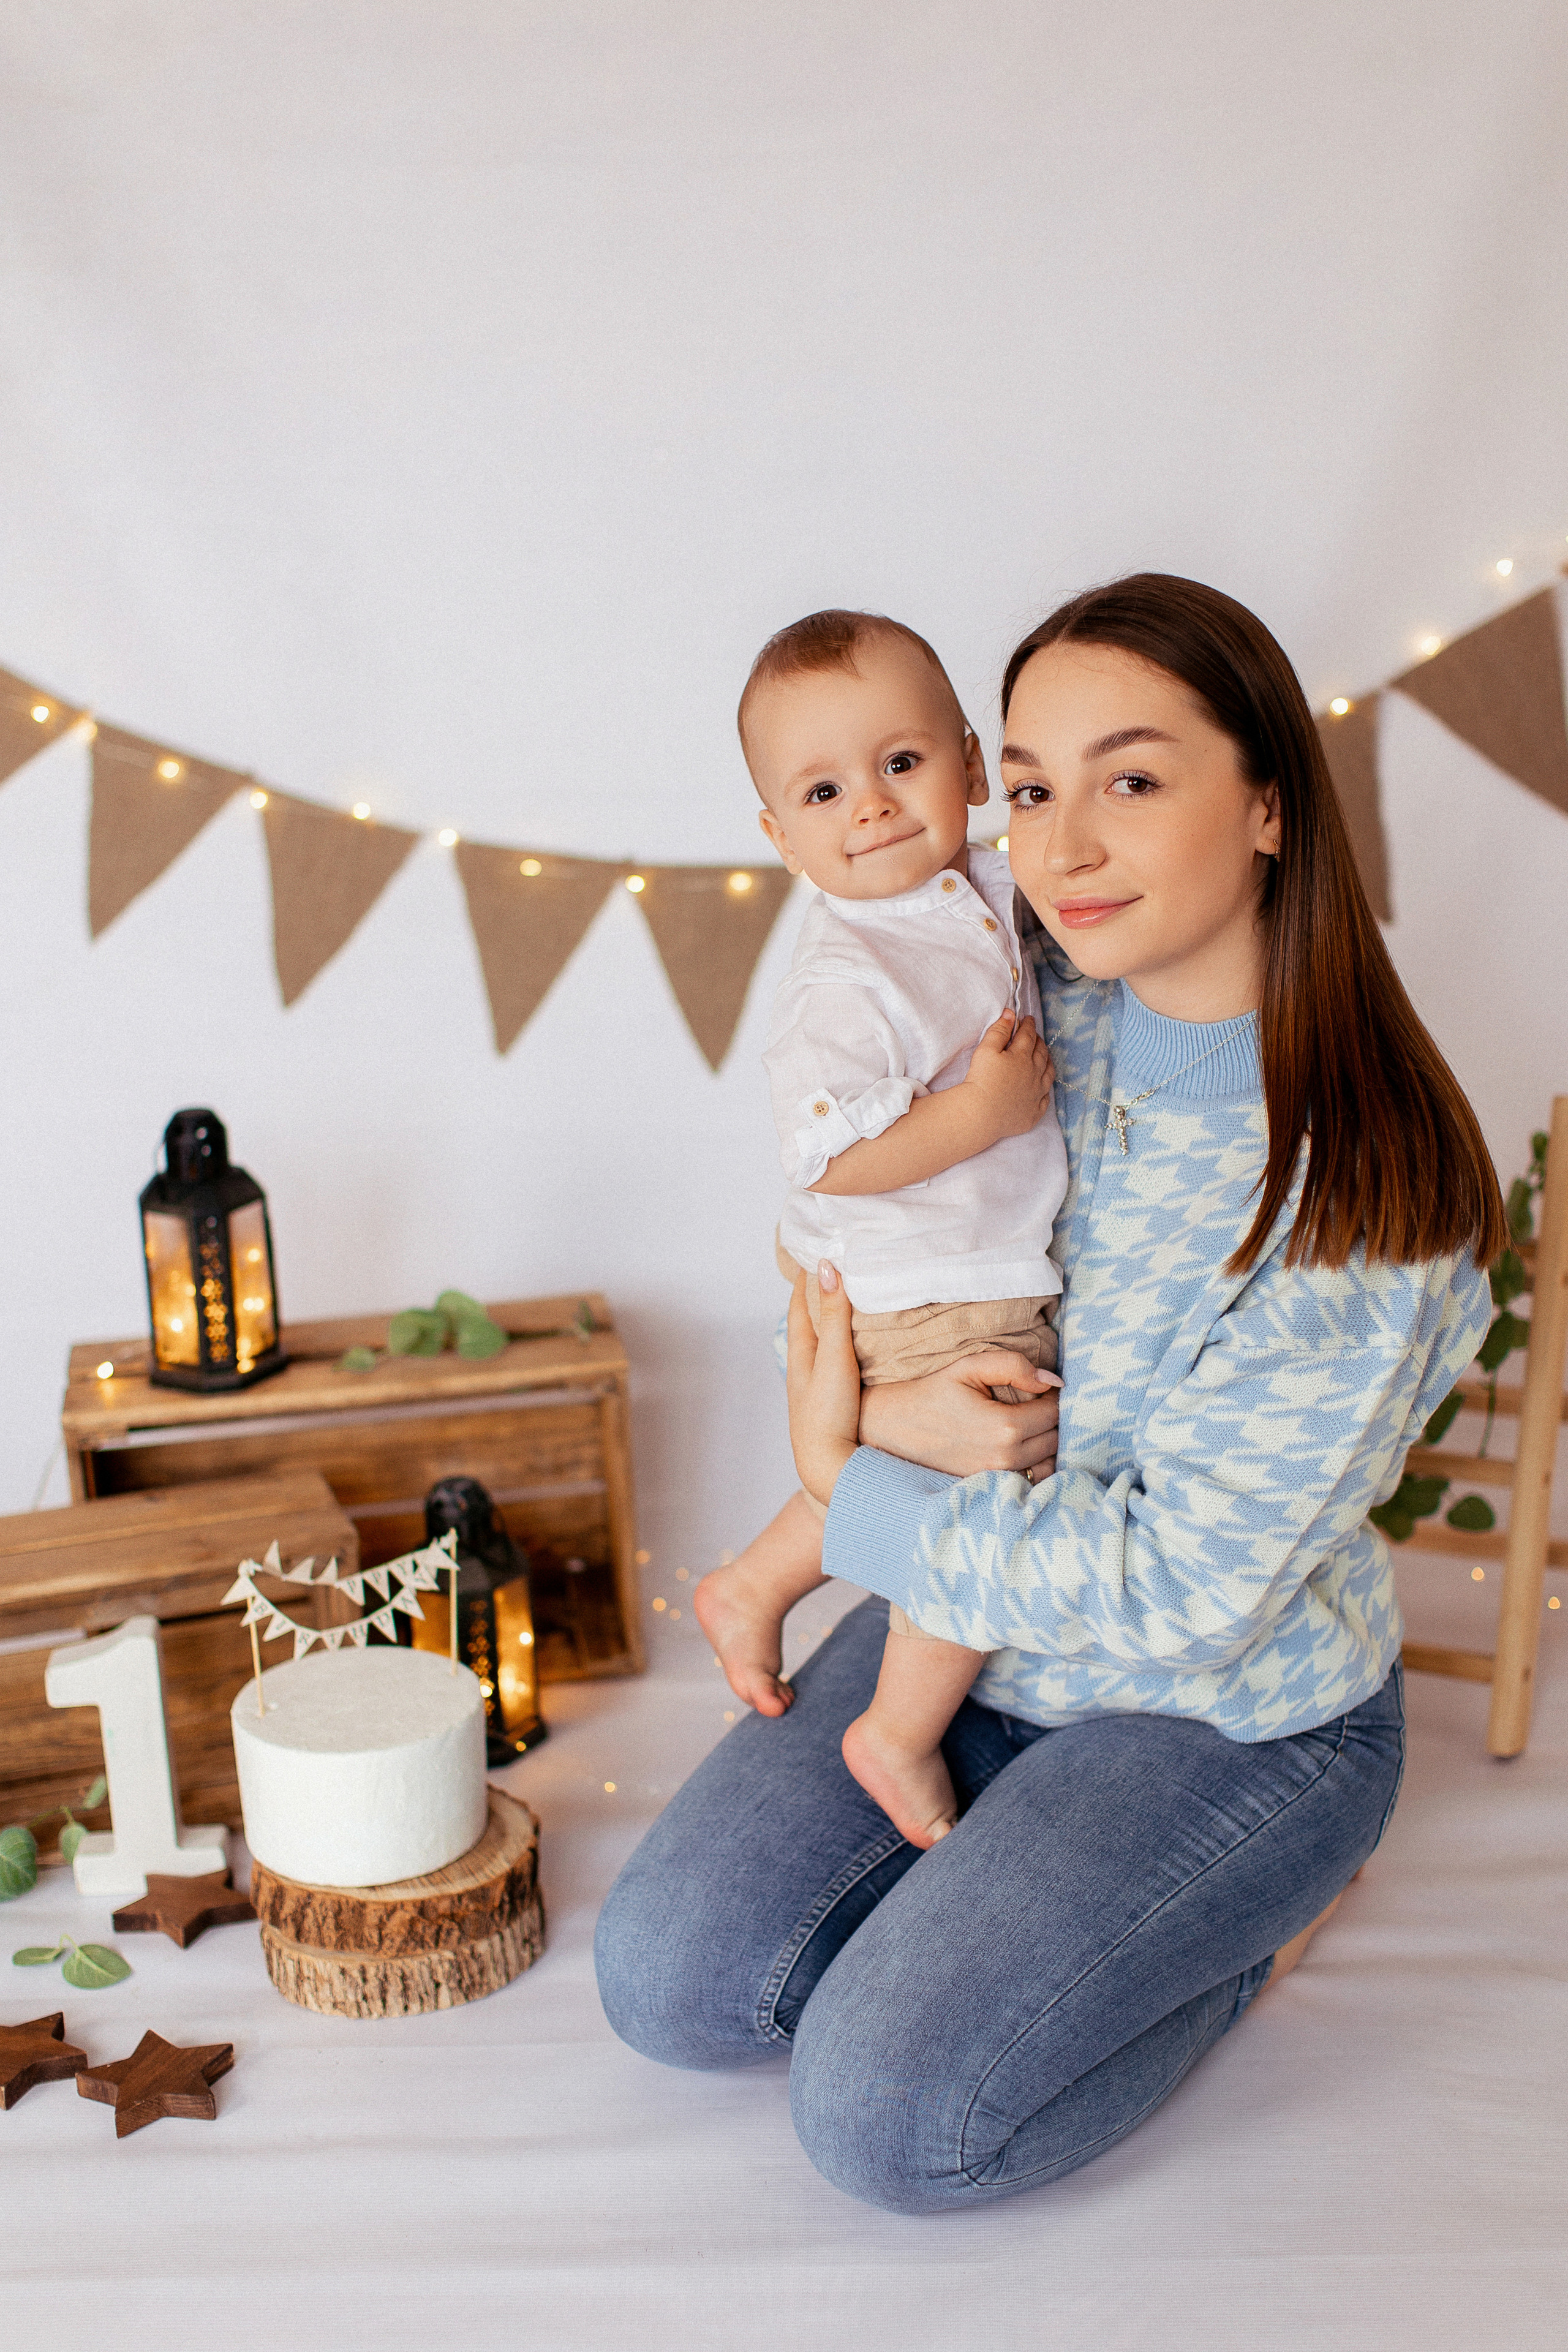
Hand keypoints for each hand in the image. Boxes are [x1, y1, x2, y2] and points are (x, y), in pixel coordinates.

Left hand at [785, 1265, 861, 1507]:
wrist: (827, 1465)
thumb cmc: (826, 1412)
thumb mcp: (833, 1357)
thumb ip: (834, 1314)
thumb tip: (827, 1265)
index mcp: (800, 1349)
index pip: (800, 1300)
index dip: (807, 1274)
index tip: (816, 1247)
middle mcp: (804, 1364)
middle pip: (808, 1318)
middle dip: (818, 1291)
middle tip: (834, 1264)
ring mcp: (816, 1383)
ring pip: (822, 1339)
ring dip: (831, 1316)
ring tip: (847, 1295)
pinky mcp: (831, 1399)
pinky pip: (835, 1358)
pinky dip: (842, 1341)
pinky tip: (856, 1343)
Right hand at [859, 1350, 1059, 1481]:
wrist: (894, 1427)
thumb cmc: (933, 1393)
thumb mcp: (970, 1367)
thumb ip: (1014, 1366)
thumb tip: (1053, 1380)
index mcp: (1005, 1427)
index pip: (1055, 1412)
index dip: (1053, 1397)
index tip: (1040, 1388)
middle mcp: (1006, 1458)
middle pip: (1056, 1439)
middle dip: (1054, 1420)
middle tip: (1036, 1404)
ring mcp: (998, 1478)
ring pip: (1049, 1462)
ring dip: (1048, 1444)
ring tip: (1031, 1425)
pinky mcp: (990, 1487)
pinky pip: (1030, 1478)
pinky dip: (1035, 1463)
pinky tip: (1021, 1446)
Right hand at [961, 1012, 1054, 1145]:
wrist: (981, 1114)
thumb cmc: (981, 1080)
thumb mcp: (986, 1050)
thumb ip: (999, 1031)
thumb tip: (1010, 1014)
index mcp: (1022, 1056)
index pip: (1028, 1035)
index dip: (1028, 1025)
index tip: (1028, 1018)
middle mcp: (1034, 1074)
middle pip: (1041, 1053)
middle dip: (1038, 1041)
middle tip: (1035, 1036)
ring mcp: (1036, 1094)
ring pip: (1048, 1074)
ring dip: (1047, 1063)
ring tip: (1044, 1057)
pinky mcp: (1033, 1113)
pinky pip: (1045, 1100)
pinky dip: (1046, 1091)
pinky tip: (1042, 1089)